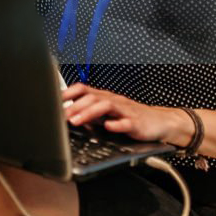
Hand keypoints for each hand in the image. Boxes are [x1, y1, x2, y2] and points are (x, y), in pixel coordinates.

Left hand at [62, 83, 188, 144]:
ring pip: (106, 106)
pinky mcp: (137, 123)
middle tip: (62, 116)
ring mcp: (126, 111)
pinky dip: (117, 124)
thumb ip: (90, 113)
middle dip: (75, 106)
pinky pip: (127, 122)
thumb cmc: (132, 117)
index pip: (84, 89)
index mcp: (105, 97)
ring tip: (77, 120)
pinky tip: (109, 127)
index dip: (68, 93)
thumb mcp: (109, 113)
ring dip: (89, 113)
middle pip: (92, 98)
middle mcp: (114, 101)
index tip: (53, 100)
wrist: (161, 122)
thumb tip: (68, 115)